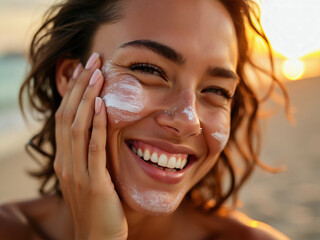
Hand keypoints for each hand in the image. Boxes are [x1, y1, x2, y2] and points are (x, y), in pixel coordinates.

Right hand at [54, 53, 127, 239]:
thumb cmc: (98, 206)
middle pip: (68, 114)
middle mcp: (66, 162)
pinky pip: (92, 148)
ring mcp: (77, 172)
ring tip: (97, 72)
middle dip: (80, 86)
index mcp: (65, 159)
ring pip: (77, 126)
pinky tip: (99, 105)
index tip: (84, 70)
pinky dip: (94, 125)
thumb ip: (89, 154)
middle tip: (92, 60)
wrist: (97, 238)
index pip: (65, 117)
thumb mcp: (89, 176)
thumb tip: (98, 130)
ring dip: (86, 97)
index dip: (73, 92)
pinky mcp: (93, 182)